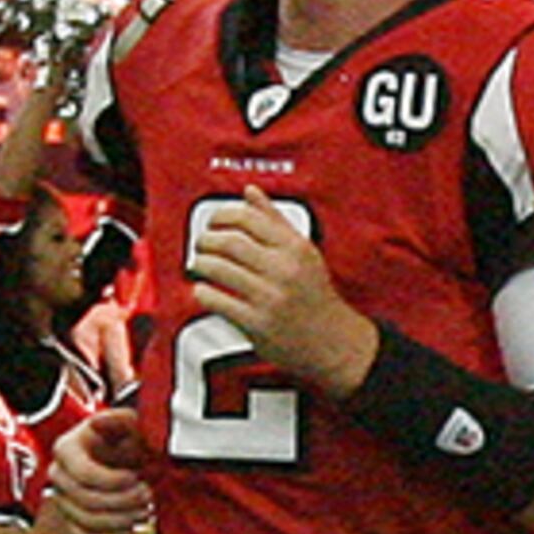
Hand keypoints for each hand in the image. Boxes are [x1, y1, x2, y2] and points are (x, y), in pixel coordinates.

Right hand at [49, 408, 151, 533]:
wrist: (126, 455)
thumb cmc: (128, 435)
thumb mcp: (128, 422)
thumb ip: (119, 420)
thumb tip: (97, 422)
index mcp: (67, 448)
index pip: (83, 474)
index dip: (113, 481)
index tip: (136, 477)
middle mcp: (58, 475)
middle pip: (85, 500)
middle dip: (123, 501)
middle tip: (149, 495)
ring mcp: (63, 500)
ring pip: (86, 522)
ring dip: (122, 521)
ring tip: (146, 511)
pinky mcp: (73, 520)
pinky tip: (134, 528)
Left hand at [185, 190, 374, 389]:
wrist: (334, 342)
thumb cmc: (315, 296)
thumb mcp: (303, 252)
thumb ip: (275, 220)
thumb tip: (251, 191)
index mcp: (295, 248)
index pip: (248, 218)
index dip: (222, 216)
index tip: (213, 222)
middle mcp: (284, 270)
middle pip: (229, 242)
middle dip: (205, 240)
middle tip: (201, 244)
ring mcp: (270, 297)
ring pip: (218, 268)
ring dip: (200, 264)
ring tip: (200, 264)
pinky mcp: (258, 323)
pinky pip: (217, 300)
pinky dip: (203, 292)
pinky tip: (204, 290)